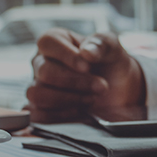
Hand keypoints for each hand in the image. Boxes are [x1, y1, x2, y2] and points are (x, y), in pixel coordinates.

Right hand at [27, 28, 145, 122]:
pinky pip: (38, 115)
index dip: (67, 55)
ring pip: (37, 95)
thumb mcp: (113, 48)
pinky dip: (62, 115)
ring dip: (68, 100)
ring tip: (91, 99)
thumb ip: (102, 44)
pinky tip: (80, 111)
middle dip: (76, 82)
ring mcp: (37, 86)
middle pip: (45, 72)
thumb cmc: (110, 64)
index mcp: (55, 41)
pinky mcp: (39, 109)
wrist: (119, 92)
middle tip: (101, 87)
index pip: (48, 42)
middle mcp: (41, 62)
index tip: (87, 67)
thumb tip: (87, 52)